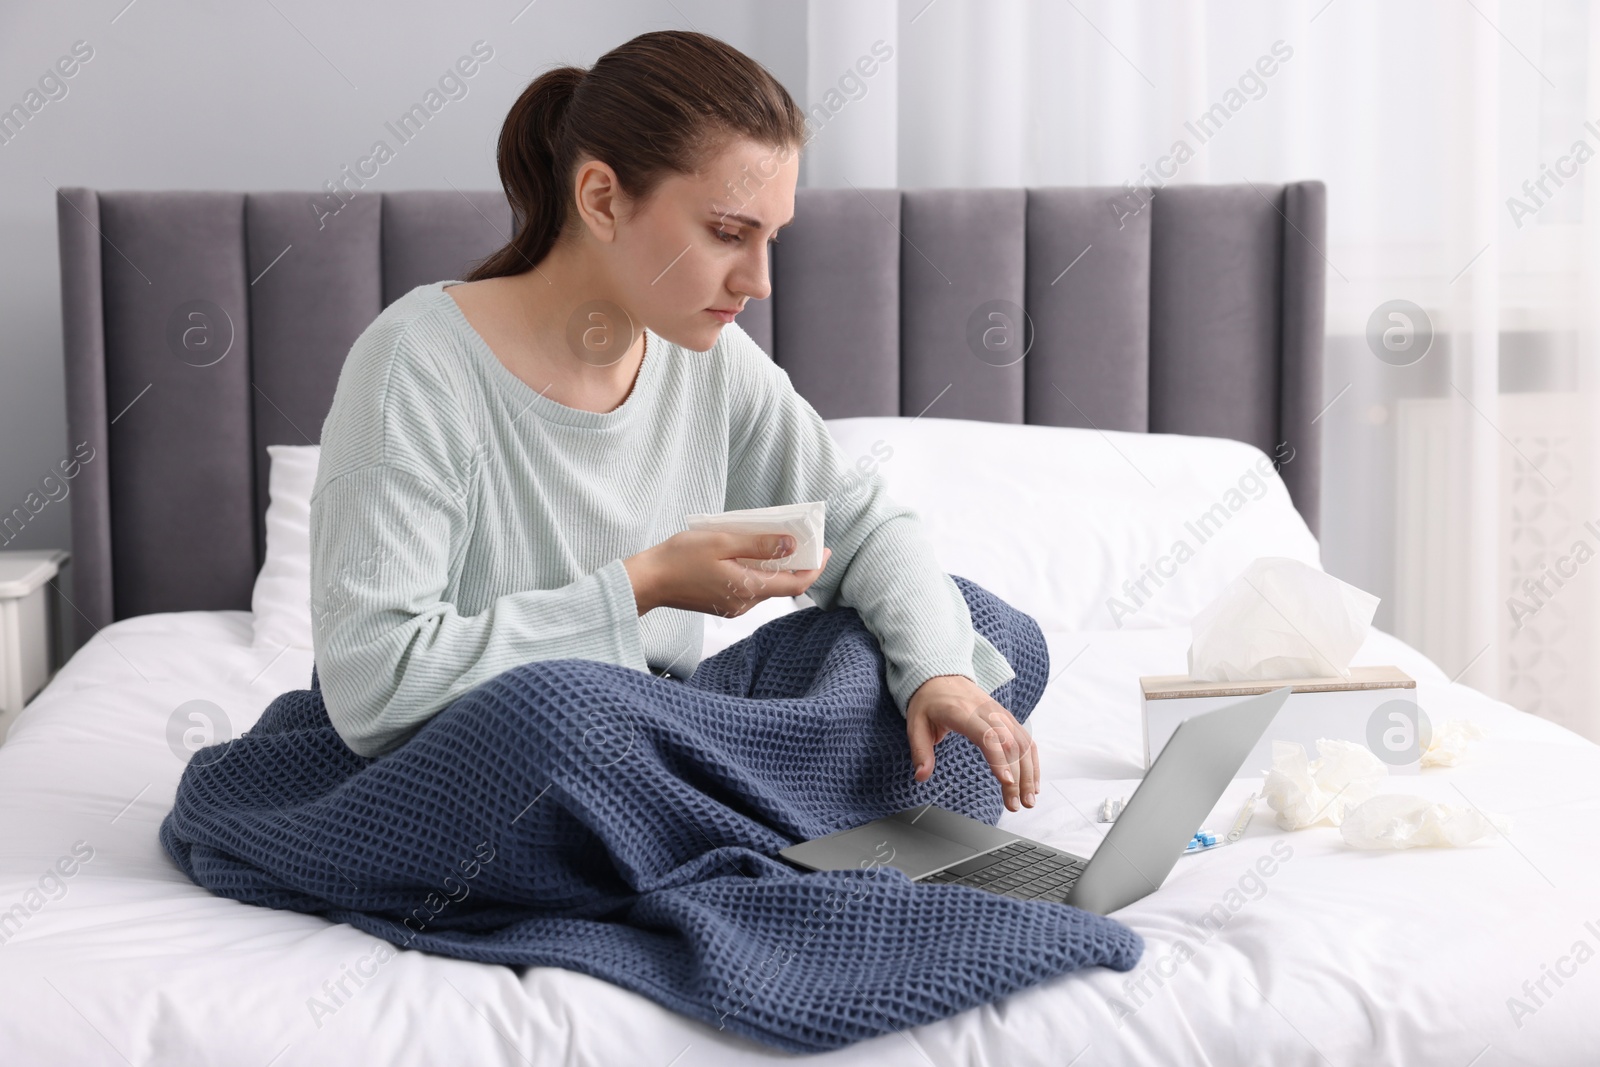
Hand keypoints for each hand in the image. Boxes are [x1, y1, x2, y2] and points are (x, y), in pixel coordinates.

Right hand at [623, 531, 831, 616]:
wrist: (648, 580)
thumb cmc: (680, 558)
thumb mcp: (723, 542)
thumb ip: (759, 544)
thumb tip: (791, 545)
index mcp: (748, 589)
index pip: (795, 585)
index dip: (814, 569)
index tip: (825, 550)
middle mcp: (745, 604)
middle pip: (782, 585)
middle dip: (796, 563)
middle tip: (801, 538)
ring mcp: (733, 606)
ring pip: (765, 585)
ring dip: (775, 565)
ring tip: (775, 539)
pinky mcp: (723, 603)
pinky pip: (750, 587)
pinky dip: (757, 570)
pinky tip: (750, 552)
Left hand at [906, 674, 1038, 811]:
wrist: (941, 675)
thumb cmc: (928, 702)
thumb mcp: (915, 724)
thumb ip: (920, 751)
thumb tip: (921, 776)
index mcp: (963, 712)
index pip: (987, 736)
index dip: (999, 759)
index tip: (1006, 782)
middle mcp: (987, 712)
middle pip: (1010, 744)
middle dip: (1017, 777)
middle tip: (1016, 805)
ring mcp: (1000, 714)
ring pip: (1023, 743)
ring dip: (1029, 773)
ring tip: (1028, 800)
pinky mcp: (1007, 718)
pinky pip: (1026, 739)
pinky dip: (1032, 762)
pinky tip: (1032, 783)